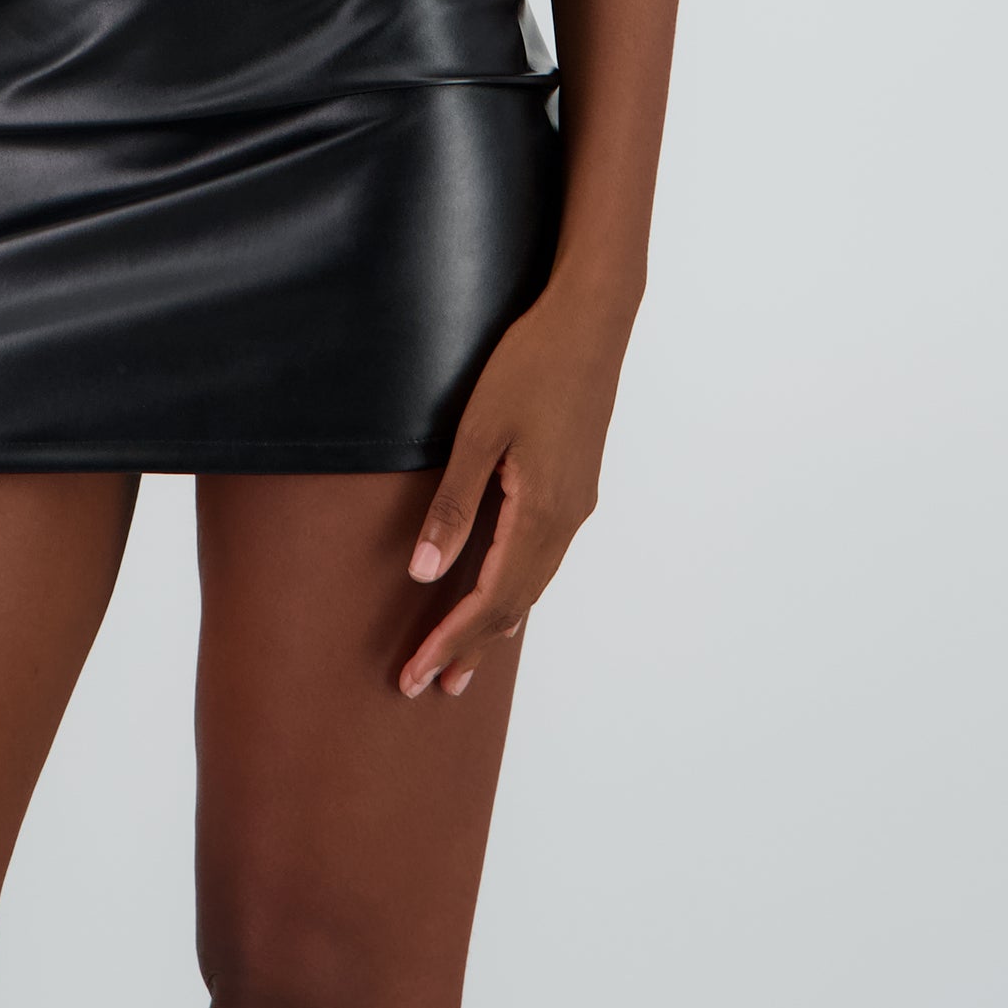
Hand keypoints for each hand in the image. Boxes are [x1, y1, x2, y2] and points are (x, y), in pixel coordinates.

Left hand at [398, 281, 632, 700]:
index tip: (414, 676)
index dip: (450, 641)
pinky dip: (516, 589)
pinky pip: (544, 557)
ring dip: (495, 624)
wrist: (593, 320)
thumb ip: (453, 506)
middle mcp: (566, 520)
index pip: (490, 601)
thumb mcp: (479, 432)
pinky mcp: (576, 485)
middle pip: (514, 605)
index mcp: (541, 514)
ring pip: (533, 584)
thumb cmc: (530, 365)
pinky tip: (503, 594)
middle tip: (431, 687)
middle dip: (470, 647)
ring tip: (464, 660)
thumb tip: (425, 574)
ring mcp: (576, 504)